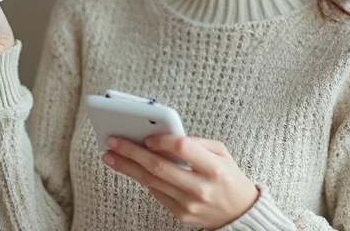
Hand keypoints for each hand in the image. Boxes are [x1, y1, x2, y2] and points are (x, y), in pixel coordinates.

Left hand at [101, 135, 259, 228]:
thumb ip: (197, 142)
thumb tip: (165, 135)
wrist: (239, 211)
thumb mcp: (222, 152)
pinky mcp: (181, 214)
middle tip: (113, 142)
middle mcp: (200, 187)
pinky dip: (143, 179)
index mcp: (214, 167)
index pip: (182, 148)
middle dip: (131, 152)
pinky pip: (156, 193)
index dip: (162, 140)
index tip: (147, 136)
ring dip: (127, 167)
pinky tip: (131, 169)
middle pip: (158, 166)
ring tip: (110, 156)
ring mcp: (189, 203)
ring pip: (150, 181)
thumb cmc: (228, 176)